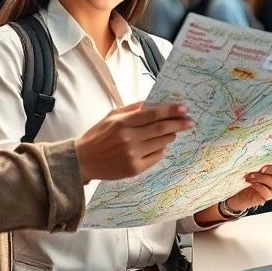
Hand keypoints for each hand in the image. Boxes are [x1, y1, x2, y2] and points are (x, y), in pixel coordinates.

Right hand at [75, 102, 193, 182]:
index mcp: (123, 122)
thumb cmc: (97, 136)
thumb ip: (131, 108)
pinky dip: (161, 150)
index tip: (183, 108)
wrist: (82, 161)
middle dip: (178, 124)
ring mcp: (132, 154)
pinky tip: (160, 146)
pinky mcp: (134, 169)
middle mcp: (129, 138)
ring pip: (161, 143)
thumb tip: (151, 102)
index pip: (152, 114)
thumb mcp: (111, 116)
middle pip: (160, 129)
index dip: (170, 111)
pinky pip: (156, 157)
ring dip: (170, 136)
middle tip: (189, 121)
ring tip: (174, 132)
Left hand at [225, 156, 271, 213]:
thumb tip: (257, 146)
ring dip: (262, 178)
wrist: (234, 190)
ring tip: (249, 176)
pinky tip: (250, 183)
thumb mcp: (251, 162)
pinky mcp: (267, 196)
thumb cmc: (243, 173)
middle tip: (262, 168)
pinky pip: (268, 192)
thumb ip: (259, 156)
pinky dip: (258, 186)